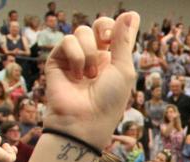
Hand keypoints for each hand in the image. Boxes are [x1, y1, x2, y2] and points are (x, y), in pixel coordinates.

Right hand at [42, 12, 139, 149]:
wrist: (84, 120)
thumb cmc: (109, 101)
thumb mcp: (123, 69)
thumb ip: (124, 40)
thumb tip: (131, 13)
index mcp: (113, 60)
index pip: (114, 31)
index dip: (116, 27)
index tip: (117, 36)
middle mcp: (95, 56)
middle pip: (98, 25)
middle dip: (103, 29)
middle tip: (106, 43)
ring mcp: (75, 58)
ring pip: (82, 32)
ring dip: (89, 52)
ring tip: (90, 76)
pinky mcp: (58, 60)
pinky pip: (67, 41)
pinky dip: (75, 56)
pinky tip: (77, 75)